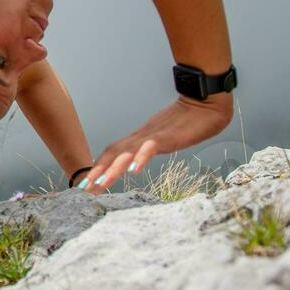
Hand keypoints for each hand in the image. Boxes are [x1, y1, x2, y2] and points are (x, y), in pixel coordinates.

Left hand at [79, 95, 232, 190]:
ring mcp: (154, 135)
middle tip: (85, 187)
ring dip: (113, 168)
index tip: (87, 183)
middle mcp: (141, 136)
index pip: (113, 152)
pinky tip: (134, 169)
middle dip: (98, 171)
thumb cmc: (188, 121)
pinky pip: (152, 146)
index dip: (99, 166)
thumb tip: (137, 161)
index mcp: (140, 138)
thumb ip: (149, 148)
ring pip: (128, 152)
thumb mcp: (163, 138)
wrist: (204, 102)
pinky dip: (141, 157)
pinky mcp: (169, 136)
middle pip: (114, 153)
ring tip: (102, 183)